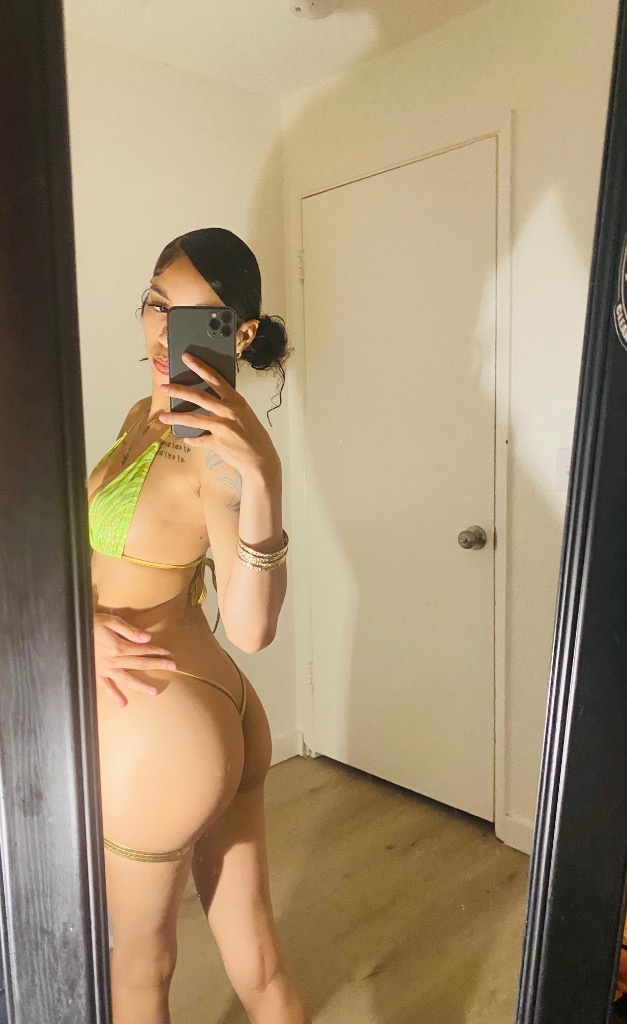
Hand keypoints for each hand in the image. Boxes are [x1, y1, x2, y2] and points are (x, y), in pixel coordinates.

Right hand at [93, 612, 175, 707]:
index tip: (169, 654)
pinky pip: (106, 687)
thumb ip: (129, 630)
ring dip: (141, 686)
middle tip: (172, 668)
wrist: (67, 634)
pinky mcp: (95, 674)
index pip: (143, 650)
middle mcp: (114, 661)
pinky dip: (114, 696)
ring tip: (154, 692)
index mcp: (119, 646)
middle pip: (140, 663)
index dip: (157, 651)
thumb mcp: (110, 621)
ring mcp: (105, 670)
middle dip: (157, 665)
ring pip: (127, 679)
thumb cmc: (89, 624)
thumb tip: (147, 638)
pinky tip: (122, 704)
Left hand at [158, 354, 280, 482]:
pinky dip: (192, 440)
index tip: (186, 358)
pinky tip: (187, 438)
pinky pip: (199, 439)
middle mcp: (228, 411)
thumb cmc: (253, 435)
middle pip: (198, 396)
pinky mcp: (217, 443)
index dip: (199, 367)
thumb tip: (207, 401)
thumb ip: (227, 405)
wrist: (260, 459)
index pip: (215, 379)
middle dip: (178, 390)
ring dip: (175, 417)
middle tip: (164, 386)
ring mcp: (222, 427)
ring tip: (162, 416)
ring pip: (193, 419)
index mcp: (236, 400)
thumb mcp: (243, 413)